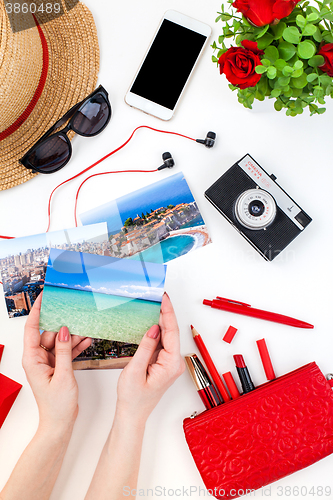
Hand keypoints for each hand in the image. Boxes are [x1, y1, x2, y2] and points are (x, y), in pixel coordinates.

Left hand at [22, 293, 91, 431]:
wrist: (60, 422)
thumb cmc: (57, 405)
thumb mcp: (63, 375)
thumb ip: (63, 350)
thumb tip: (64, 330)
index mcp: (32, 359)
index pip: (32, 328)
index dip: (37, 311)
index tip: (44, 297)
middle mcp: (38, 358)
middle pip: (49, 333)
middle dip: (63, 324)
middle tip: (75, 313)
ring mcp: (47, 362)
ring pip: (59, 341)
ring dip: (72, 336)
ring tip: (86, 328)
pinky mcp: (57, 366)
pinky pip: (65, 351)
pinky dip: (75, 346)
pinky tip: (87, 340)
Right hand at [115, 292, 184, 424]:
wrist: (132, 414)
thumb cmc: (133, 398)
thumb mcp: (135, 370)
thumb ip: (146, 347)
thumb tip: (154, 328)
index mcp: (171, 365)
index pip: (171, 332)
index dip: (167, 313)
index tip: (164, 298)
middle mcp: (174, 363)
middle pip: (172, 332)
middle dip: (165, 313)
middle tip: (159, 296)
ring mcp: (170, 363)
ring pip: (167, 336)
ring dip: (161, 321)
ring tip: (155, 304)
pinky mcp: (164, 363)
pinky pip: (163, 342)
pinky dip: (158, 331)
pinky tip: (152, 321)